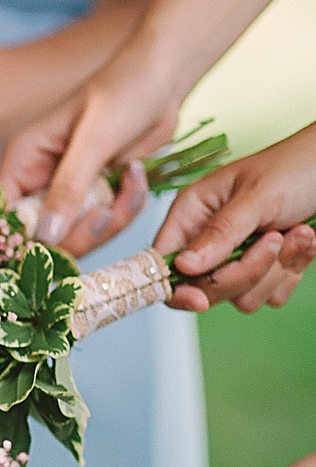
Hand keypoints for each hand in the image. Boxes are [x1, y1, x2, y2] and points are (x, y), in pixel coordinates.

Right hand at [0, 76, 173, 254]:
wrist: (161, 80)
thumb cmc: (123, 92)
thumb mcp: (95, 140)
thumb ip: (69, 188)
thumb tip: (46, 237)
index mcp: (22, 163)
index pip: (4, 217)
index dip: (23, 239)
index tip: (57, 243)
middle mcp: (36, 183)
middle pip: (40, 237)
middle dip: (80, 233)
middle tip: (109, 212)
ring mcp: (65, 194)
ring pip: (74, 237)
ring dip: (110, 221)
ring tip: (132, 186)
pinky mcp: (93, 198)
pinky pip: (101, 227)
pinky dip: (123, 212)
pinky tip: (135, 182)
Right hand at [152, 123, 315, 312]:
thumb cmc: (297, 167)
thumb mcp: (256, 196)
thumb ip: (219, 234)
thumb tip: (182, 267)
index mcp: (192, 214)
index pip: (164, 263)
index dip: (177, 286)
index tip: (200, 299)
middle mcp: (208, 240)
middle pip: (204, 287)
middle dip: (244, 271)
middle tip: (273, 239)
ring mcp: (237, 257)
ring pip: (241, 297)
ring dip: (276, 270)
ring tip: (297, 232)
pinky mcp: (266, 269)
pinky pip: (270, 296)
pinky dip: (292, 272)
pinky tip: (304, 241)